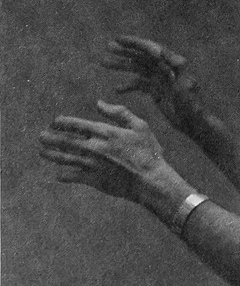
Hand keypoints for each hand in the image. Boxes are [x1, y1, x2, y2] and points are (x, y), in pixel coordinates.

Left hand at [39, 100, 184, 213]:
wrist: (152, 182)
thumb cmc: (149, 153)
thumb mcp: (140, 127)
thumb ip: (120, 112)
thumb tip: (99, 103)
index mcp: (104, 132)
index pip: (75, 124)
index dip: (61, 122)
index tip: (54, 122)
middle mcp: (95, 147)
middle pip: (65, 141)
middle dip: (50, 138)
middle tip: (41, 137)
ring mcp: (93, 165)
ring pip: (65, 158)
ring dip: (51, 155)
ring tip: (42, 152)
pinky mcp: (95, 180)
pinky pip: (74, 177)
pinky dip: (64, 175)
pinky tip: (58, 175)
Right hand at [102, 35, 205, 137]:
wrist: (194, 123)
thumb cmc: (194, 105)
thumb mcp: (186, 85)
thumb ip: (175, 67)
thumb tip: (160, 51)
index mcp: (173, 63)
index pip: (150, 48)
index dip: (134, 43)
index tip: (117, 39)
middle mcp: (165, 68)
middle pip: (141, 56)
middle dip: (124, 51)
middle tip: (107, 47)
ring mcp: (159, 79)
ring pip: (137, 69)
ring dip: (121, 66)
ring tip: (104, 63)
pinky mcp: (156, 91)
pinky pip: (139, 85)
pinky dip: (128, 85)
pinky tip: (117, 89)